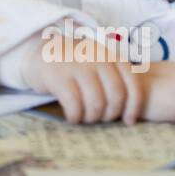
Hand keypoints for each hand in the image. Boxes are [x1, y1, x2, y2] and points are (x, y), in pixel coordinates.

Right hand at [20, 33, 153, 123]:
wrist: (39, 53)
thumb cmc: (75, 65)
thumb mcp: (98, 62)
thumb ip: (116, 76)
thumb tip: (135, 109)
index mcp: (110, 55)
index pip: (132, 84)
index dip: (134, 107)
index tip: (128, 121)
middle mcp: (96, 57)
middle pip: (115, 97)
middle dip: (110, 114)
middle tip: (101, 119)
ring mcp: (77, 65)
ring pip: (96, 104)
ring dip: (92, 118)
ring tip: (85, 118)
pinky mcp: (59, 76)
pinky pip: (75, 106)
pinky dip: (75, 117)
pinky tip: (72, 117)